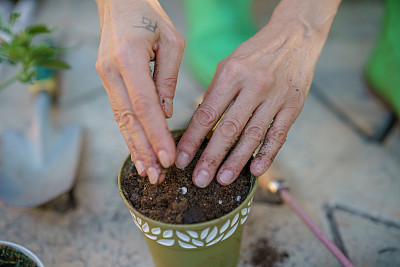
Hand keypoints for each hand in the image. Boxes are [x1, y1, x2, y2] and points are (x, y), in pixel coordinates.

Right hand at [95, 0, 184, 183]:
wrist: (119, 1)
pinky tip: (137, 150)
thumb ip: (167, 79)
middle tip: (156, 176)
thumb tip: (166, 113)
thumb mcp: (171, 42)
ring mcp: (105, 76)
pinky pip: (119, 111)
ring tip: (147, 172)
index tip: (168, 158)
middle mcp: (111, 71)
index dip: (156, 135)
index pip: (144, 106)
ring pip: (121, 120)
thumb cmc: (149, 15)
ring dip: (134, 147)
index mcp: (128, 58)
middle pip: (129, 119)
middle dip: (144, 150)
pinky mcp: (107, 80)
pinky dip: (128, 133)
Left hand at [176, 0, 339, 186]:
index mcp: (231, 73)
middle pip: (229, 129)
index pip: (207, 113)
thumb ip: (216, 93)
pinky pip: (278, 135)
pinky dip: (267, 154)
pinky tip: (255, 171)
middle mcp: (253, 85)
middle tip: (200, 180)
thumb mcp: (229, 64)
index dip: (192, 140)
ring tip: (222, 180)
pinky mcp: (293, 106)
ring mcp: (275, 97)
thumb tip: (201, 124)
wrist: (294, 36)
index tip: (182, 159)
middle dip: (212, 157)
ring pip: (253, 135)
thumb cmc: (255, 53)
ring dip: (236, 161)